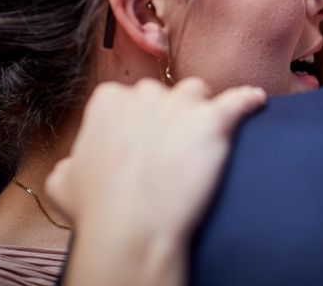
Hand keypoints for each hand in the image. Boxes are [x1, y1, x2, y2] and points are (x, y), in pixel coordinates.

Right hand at [46, 78, 265, 285]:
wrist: (133, 230)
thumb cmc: (100, 211)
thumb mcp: (65, 183)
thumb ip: (73, 161)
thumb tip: (75, 162)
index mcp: (109, 101)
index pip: (133, 98)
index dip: (143, 122)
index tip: (148, 142)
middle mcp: (144, 94)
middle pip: (167, 94)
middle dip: (171, 115)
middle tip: (174, 149)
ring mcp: (181, 105)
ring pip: (199, 93)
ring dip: (202, 110)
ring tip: (205, 139)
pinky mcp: (212, 120)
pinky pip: (239, 100)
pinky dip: (249, 100)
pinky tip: (257, 102)